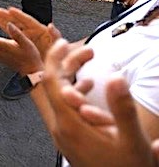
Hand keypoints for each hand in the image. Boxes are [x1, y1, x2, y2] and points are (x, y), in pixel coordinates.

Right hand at [0, 7, 61, 58]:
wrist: (63, 66)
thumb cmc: (63, 57)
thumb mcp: (60, 46)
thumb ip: (56, 35)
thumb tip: (51, 26)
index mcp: (42, 32)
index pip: (29, 21)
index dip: (19, 15)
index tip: (10, 9)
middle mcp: (35, 33)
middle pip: (20, 22)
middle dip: (8, 16)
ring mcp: (30, 37)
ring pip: (16, 26)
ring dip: (5, 20)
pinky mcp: (26, 44)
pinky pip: (14, 34)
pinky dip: (7, 28)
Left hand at [41, 40, 157, 166]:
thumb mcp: (131, 140)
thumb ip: (122, 108)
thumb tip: (116, 77)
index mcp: (69, 125)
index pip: (51, 82)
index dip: (55, 59)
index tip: (63, 41)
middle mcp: (60, 129)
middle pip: (54, 87)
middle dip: (67, 65)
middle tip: (87, 51)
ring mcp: (63, 136)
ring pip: (60, 98)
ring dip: (73, 79)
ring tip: (90, 63)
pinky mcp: (69, 141)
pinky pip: (66, 110)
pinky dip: (75, 95)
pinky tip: (89, 88)